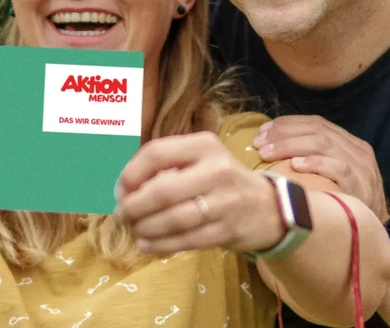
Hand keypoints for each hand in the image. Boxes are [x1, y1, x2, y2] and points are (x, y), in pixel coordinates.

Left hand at [114, 132, 284, 254]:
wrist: (267, 206)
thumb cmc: (221, 180)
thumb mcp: (201, 159)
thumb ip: (167, 166)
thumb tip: (123, 188)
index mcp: (204, 145)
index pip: (156, 153)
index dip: (130, 174)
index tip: (121, 190)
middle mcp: (217, 169)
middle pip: (162, 190)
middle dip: (134, 207)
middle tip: (123, 215)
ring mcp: (225, 201)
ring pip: (172, 220)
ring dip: (145, 229)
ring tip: (135, 231)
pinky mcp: (227, 229)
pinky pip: (185, 240)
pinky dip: (160, 245)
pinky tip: (147, 244)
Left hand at [253, 115, 389, 222]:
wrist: (374, 231)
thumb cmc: (344, 202)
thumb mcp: (332, 174)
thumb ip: (313, 157)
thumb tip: (271, 147)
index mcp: (350, 143)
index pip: (317, 123)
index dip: (287, 124)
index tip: (263, 131)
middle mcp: (358, 151)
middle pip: (317, 130)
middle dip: (283, 134)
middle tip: (259, 144)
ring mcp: (361, 168)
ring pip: (324, 144)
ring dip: (291, 146)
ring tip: (268, 154)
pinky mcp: (361, 187)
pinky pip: (339, 168)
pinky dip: (316, 163)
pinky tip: (296, 165)